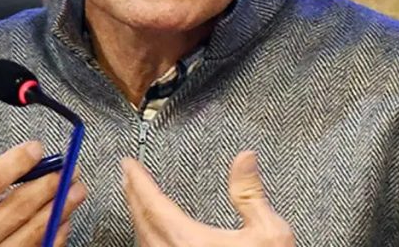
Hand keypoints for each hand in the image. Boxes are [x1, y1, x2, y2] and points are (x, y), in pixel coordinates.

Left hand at [122, 150, 293, 246]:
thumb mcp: (269, 233)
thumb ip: (249, 194)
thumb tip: (244, 160)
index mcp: (190, 242)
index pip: (153, 204)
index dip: (138, 181)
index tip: (129, 165)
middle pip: (142, 222)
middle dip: (133, 196)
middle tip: (129, 176)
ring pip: (142, 243)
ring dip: (138, 219)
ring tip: (138, 202)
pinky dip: (146, 240)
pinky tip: (153, 237)